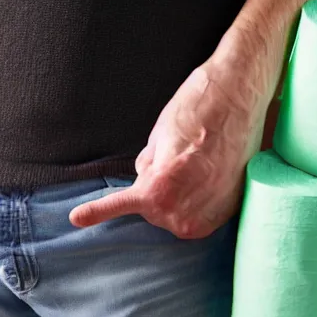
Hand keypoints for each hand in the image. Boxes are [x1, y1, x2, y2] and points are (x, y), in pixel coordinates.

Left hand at [70, 57, 268, 238]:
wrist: (240, 98)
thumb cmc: (196, 110)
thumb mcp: (158, 137)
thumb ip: (149, 166)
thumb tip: (147, 178)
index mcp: (158, 191)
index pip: (123, 205)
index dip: (98, 211)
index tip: (76, 219)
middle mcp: (181, 212)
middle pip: (155, 210)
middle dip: (159, 189)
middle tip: (178, 159)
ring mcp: (206, 217)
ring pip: (179, 214)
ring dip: (181, 195)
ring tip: (199, 163)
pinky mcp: (226, 214)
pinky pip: (201, 215)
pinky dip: (200, 199)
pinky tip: (209, 175)